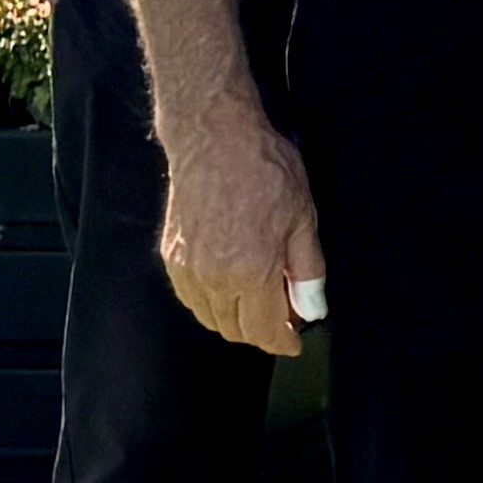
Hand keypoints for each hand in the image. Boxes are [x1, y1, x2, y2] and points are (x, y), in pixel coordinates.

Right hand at [159, 115, 321, 358]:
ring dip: (234, 320)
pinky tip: (229, 287)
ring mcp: (187, 270)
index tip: (293, 342)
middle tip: (283, 316)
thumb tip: (312, 309)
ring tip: (259, 300)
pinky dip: (211, 303)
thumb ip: (307, 271)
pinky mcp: (170, 257)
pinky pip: (191, 298)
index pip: (263, 330)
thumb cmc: (265, 172)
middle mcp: (213, 279)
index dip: (281, 342)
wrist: (214, 141)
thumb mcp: (304, 219)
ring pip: (210, 318)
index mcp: (250, 273)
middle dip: (261, 331)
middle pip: (235, 329)